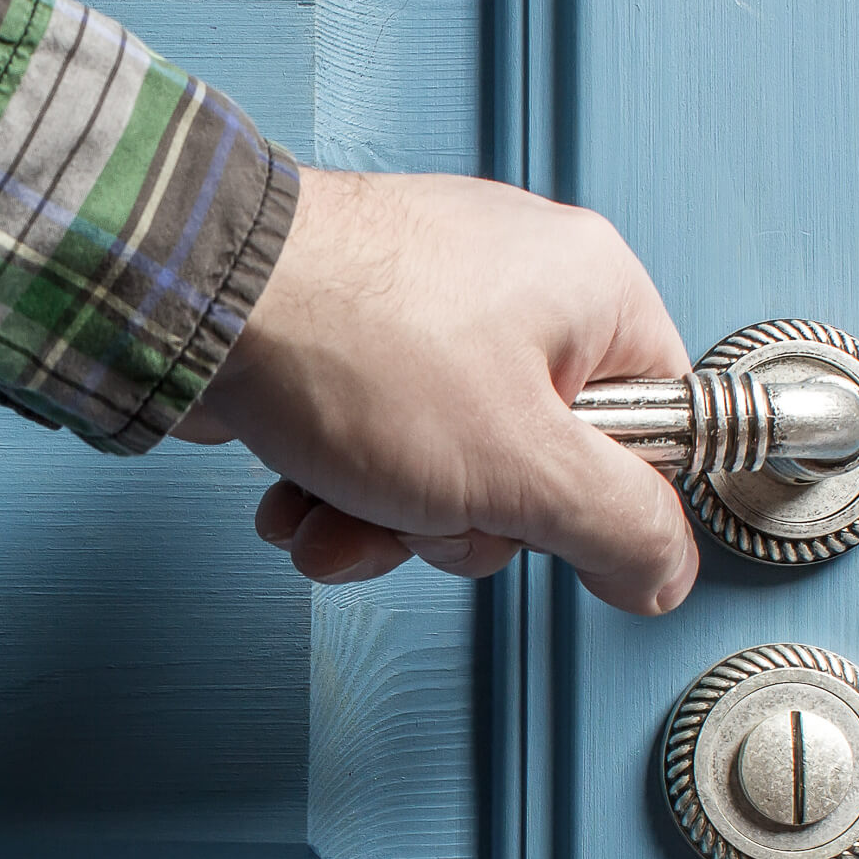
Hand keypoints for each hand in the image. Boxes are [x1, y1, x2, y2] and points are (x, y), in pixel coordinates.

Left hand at [176, 168, 698, 614]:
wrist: (191, 295)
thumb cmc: (349, 347)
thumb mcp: (519, 466)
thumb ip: (614, 525)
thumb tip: (667, 571)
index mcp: (590, 293)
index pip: (657, 425)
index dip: (600, 503)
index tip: (545, 529)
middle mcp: (518, 287)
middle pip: (539, 464)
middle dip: (461, 521)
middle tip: (422, 510)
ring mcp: (431, 308)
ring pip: (448, 466)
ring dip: (385, 519)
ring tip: (332, 512)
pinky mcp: (356, 335)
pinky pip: (380, 439)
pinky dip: (337, 483)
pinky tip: (297, 493)